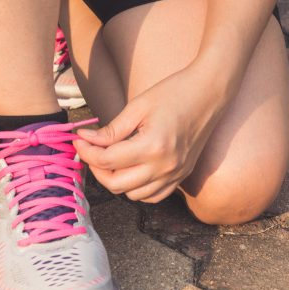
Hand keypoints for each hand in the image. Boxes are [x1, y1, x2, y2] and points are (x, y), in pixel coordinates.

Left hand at [73, 64, 228, 202]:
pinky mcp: (181, 176)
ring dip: (116, 180)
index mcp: (153, 146)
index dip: (87, 151)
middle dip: (97, 168)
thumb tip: (86, 140)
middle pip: (116, 184)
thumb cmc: (174, 93)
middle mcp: (165, 167)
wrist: (210, 93)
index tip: (79, 140)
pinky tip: (131, 170)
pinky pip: (153, 196)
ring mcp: (175, 174)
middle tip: (91, 150)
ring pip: (133, 195)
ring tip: (110, 159)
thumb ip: (111, 130)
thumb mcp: (138, 107)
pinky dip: (137, 189)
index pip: (107, 160)